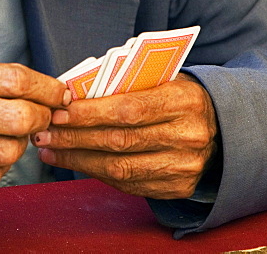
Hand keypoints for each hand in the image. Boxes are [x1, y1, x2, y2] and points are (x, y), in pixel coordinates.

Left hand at [32, 73, 216, 199]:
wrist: (221, 126)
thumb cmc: (177, 95)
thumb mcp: (161, 78)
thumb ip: (125, 84)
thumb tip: (72, 93)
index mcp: (184, 100)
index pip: (129, 109)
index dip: (90, 113)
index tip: (58, 111)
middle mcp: (188, 136)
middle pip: (120, 141)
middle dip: (75, 138)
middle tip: (44, 132)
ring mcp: (184, 166)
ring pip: (121, 168)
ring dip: (78, 159)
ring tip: (50, 149)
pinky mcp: (177, 187)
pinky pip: (129, 184)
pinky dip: (97, 173)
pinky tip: (74, 162)